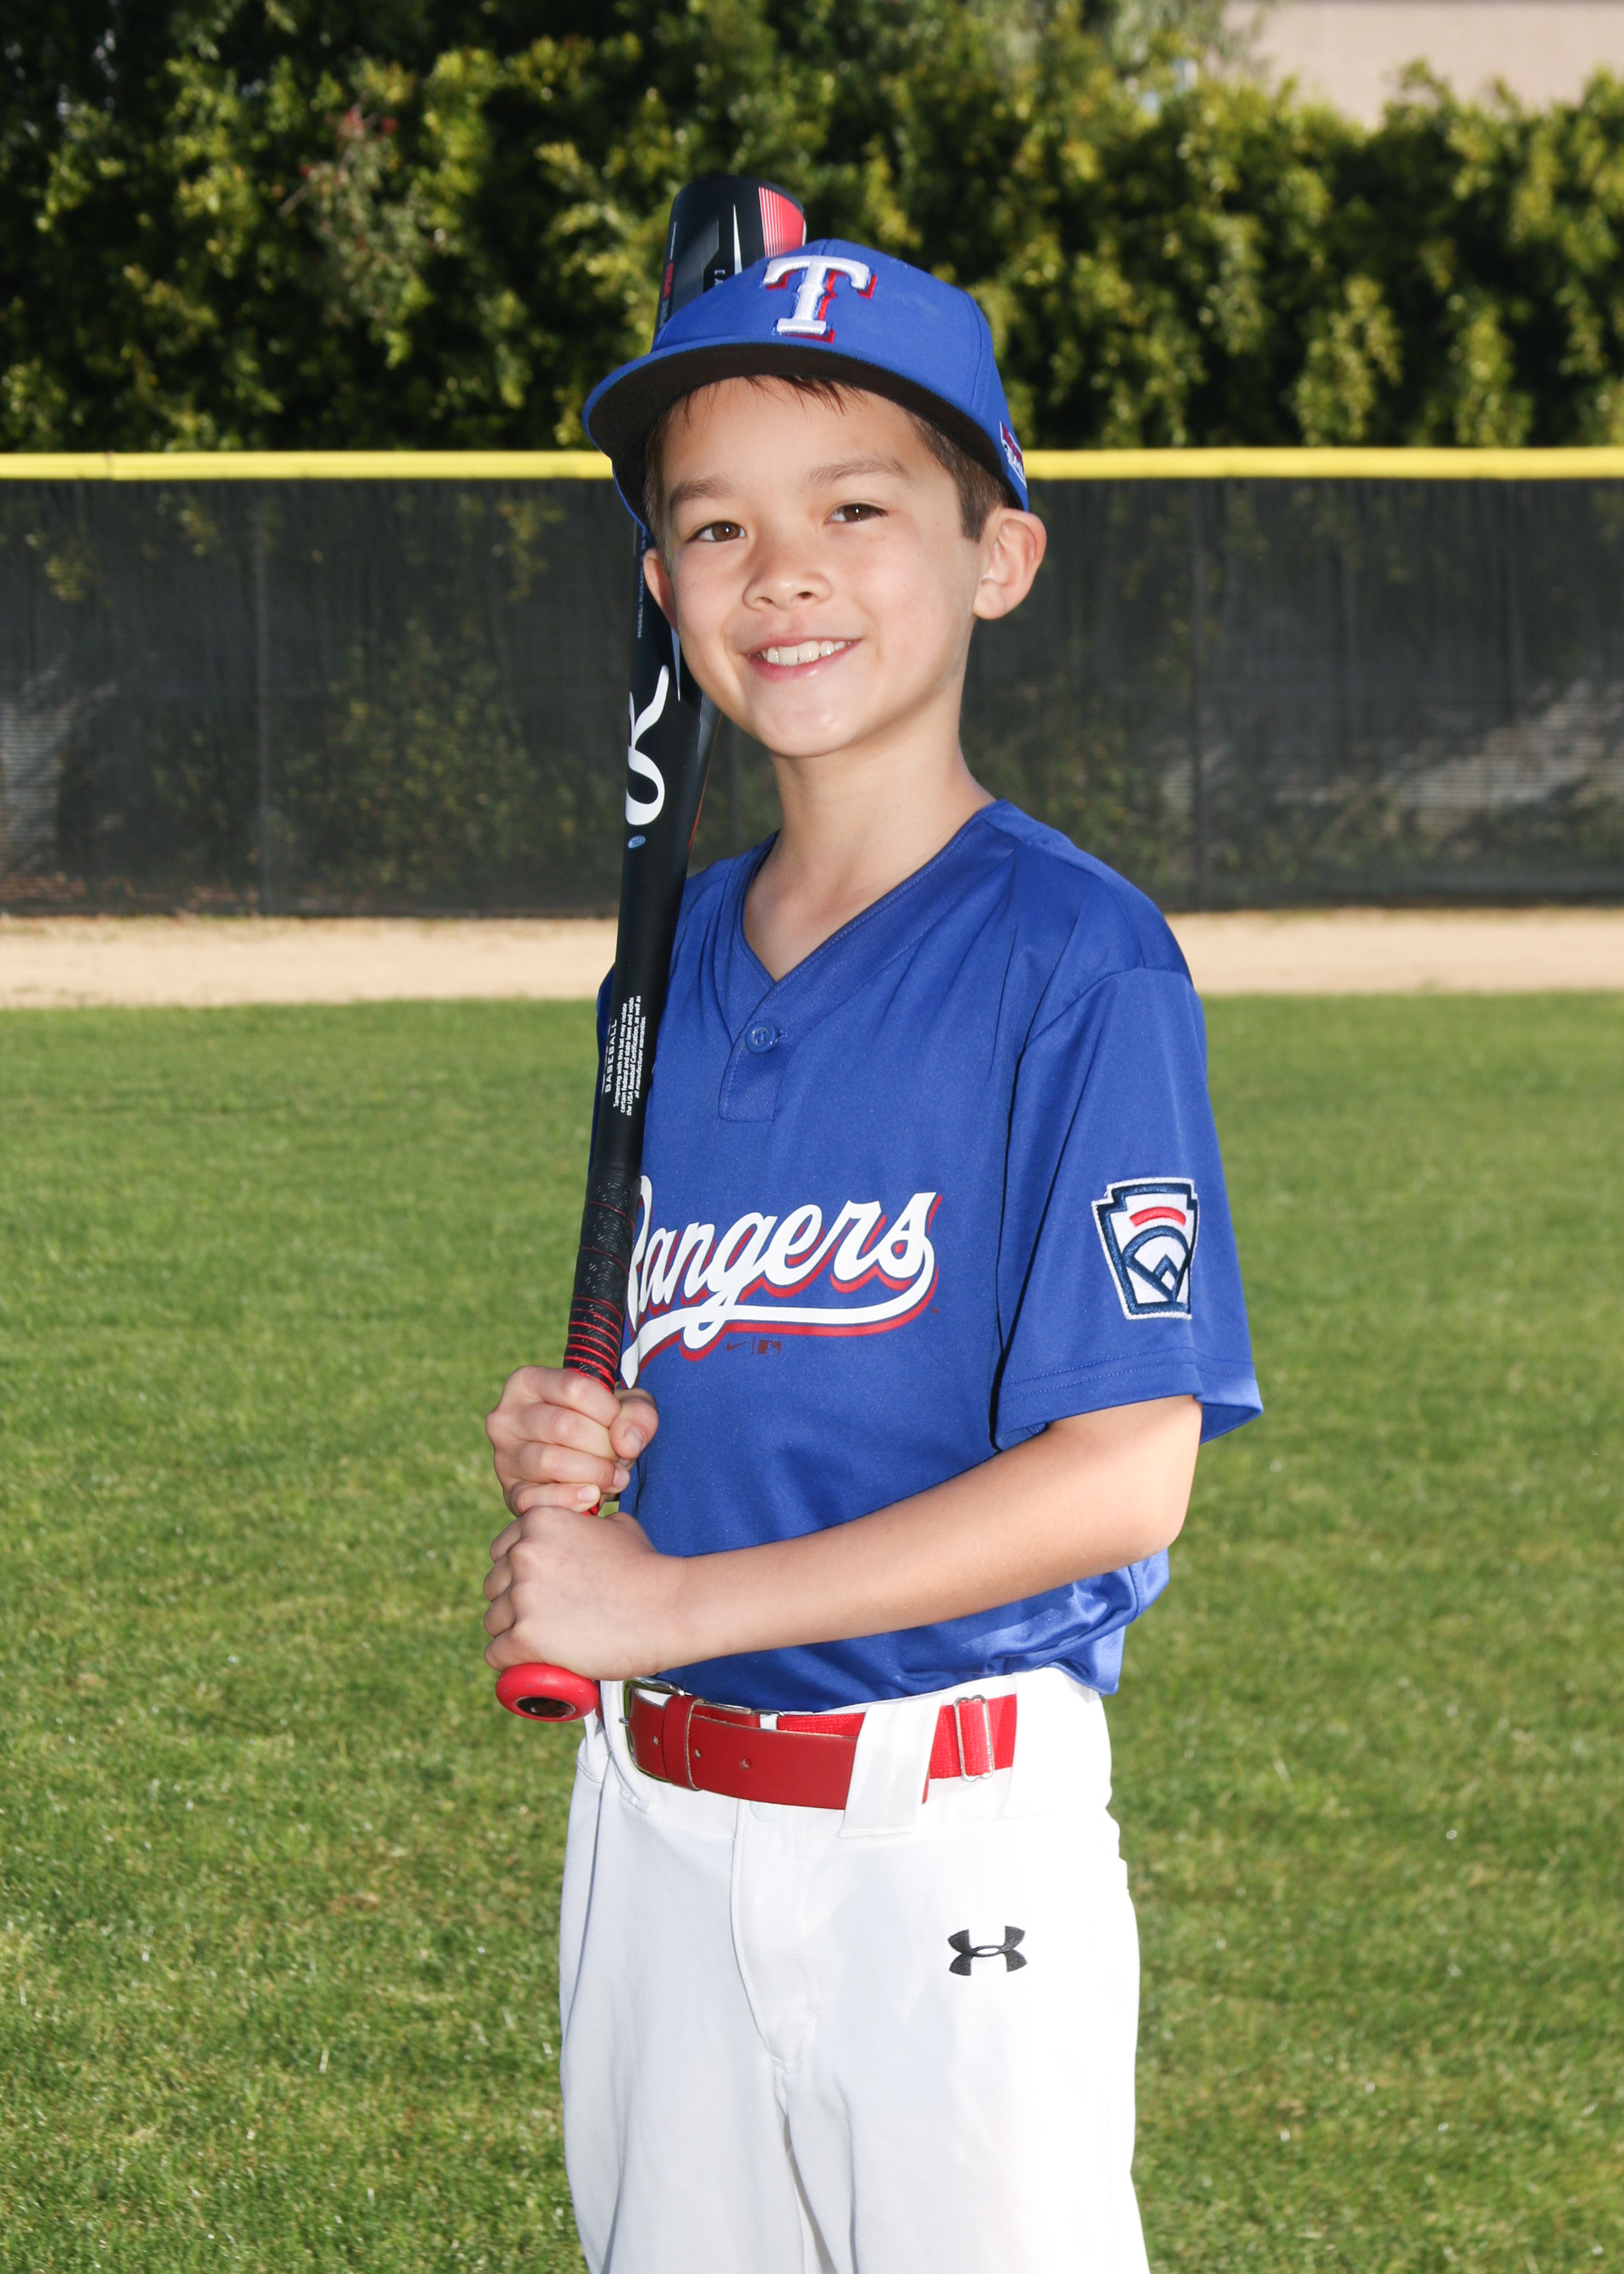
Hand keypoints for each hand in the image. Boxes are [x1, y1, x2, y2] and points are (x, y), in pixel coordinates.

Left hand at [483, 1501, 683, 1677]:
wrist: (667, 1608)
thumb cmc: (646, 1569)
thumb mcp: (616, 1526)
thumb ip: (589, 1523)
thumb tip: (587, 1527)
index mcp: (539, 1522)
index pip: (502, 1553)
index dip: (517, 1574)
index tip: (535, 1592)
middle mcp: (524, 1553)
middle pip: (494, 1586)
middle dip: (512, 1603)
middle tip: (542, 1620)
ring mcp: (523, 1595)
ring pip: (493, 1622)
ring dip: (511, 1634)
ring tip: (540, 1644)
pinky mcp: (526, 1636)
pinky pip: (496, 1655)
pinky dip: (510, 1664)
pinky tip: (527, 1665)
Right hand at [485, 1366, 658, 1519]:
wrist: (584, 1466)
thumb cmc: (602, 1426)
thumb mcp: (626, 1408)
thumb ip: (638, 1413)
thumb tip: (626, 1443)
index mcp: (527, 1382)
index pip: (573, 1388)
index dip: (608, 1410)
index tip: (620, 1424)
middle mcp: (506, 1417)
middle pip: (564, 1426)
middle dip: (605, 1445)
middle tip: (621, 1458)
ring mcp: (504, 1457)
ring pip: (552, 1461)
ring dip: (595, 1474)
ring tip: (615, 1478)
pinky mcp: (510, 1493)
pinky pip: (536, 1498)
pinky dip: (571, 1500)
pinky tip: (593, 1496)